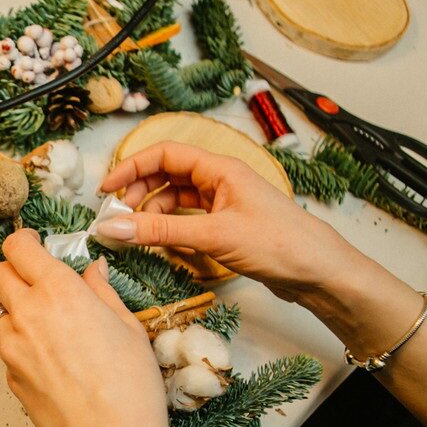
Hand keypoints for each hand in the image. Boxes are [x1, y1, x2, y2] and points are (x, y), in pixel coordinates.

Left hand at [0, 229, 170, 426]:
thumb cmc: (130, 386)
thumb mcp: (129, 327)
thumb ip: (102, 292)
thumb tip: (93, 271)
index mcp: (59, 290)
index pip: (19, 247)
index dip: (26, 243)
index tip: (37, 247)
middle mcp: (27, 313)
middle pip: (0, 274)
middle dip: (17, 272)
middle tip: (43, 285)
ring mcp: (12, 346)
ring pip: (0, 313)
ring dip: (18, 312)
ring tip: (54, 331)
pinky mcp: (8, 375)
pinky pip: (8, 348)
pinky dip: (22, 346)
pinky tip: (54, 363)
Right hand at [98, 141, 363, 302]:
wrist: (320, 272)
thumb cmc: (278, 244)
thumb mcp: (213, 236)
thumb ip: (160, 230)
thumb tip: (113, 228)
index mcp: (220, 169)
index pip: (164, 154)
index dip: (131, 168)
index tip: (106, 190)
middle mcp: (220, 180)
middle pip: (166, 174)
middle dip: (138, 191)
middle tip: (117, 216)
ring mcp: (224, 202)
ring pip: (175, 197)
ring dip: (151, 211)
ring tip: (135, 232)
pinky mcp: (227, 225)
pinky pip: (187, 217)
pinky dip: (169, 226)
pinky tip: (160, 240)